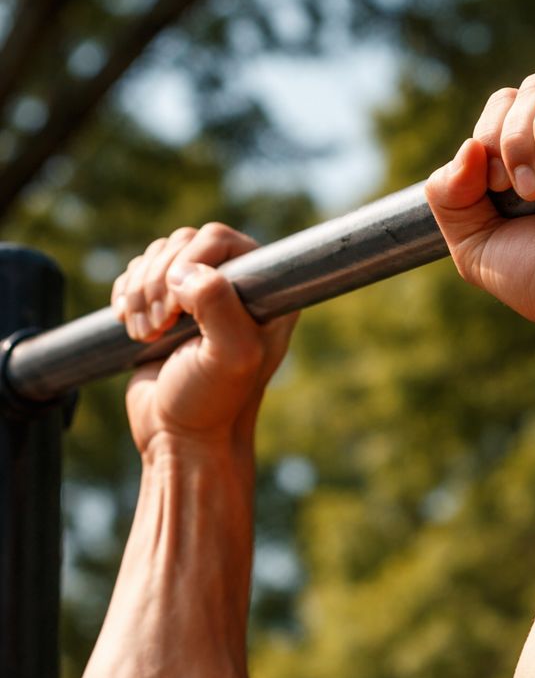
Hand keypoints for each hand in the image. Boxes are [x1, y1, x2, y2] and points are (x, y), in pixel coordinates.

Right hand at [111, 223, 296, 456]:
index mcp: (266, 293)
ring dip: (140, 293)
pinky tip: (132, 327)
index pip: (222, 239)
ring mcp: (199, 295)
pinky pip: (137, 273)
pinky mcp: (166, 307)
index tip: (179, 308)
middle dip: (159, 282)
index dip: (191, 262)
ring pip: (157, 256)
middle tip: (159, 328)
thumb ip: (218, 305)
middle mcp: (236, 287)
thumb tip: (184, 272)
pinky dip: (126, 296)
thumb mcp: (230, 357)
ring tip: (147, 334)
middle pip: (183, 243)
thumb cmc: (213, 403)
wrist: (179, 438)